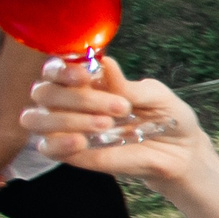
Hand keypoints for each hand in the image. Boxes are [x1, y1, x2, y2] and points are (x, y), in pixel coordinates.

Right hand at [25, 57, 200, 182]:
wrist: (182, 152)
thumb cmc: (167, 117)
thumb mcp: (157, 96)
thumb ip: (130, 85)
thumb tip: (104, 63)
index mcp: (87, 81)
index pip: (56, 68)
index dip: (62, 69)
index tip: (85, 74)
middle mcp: (70, 102)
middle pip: (44, 92)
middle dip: (76, 97)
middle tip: (118, 107)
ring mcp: (68, 129)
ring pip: (37, 119)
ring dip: (66, 119)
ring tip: (106, 124)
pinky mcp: (72, 154)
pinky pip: (47, 148)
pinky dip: (59, 143)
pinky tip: (81, 141)